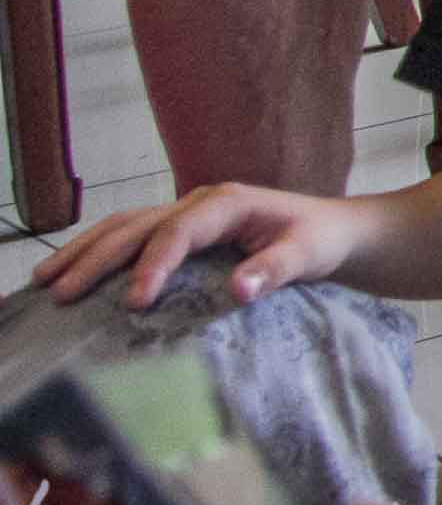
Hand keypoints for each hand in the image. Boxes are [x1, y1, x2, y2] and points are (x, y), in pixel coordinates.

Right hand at [31, 183, 363, 309]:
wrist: (334, 230)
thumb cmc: (321, 241)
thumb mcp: (309, 254)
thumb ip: (276, 269)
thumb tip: (240, 289)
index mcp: (229, 203)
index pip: (179, 232)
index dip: (154, 264)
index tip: (135, 302)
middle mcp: (201, 202)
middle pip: (138, 225)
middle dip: (97, 257)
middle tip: (60, 292)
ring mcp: (188, 213)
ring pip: (125, 225)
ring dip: (85, 251)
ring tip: (45, 281)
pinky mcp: (182, 230)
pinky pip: (132, 236)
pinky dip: (99, 251)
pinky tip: (71, 273)